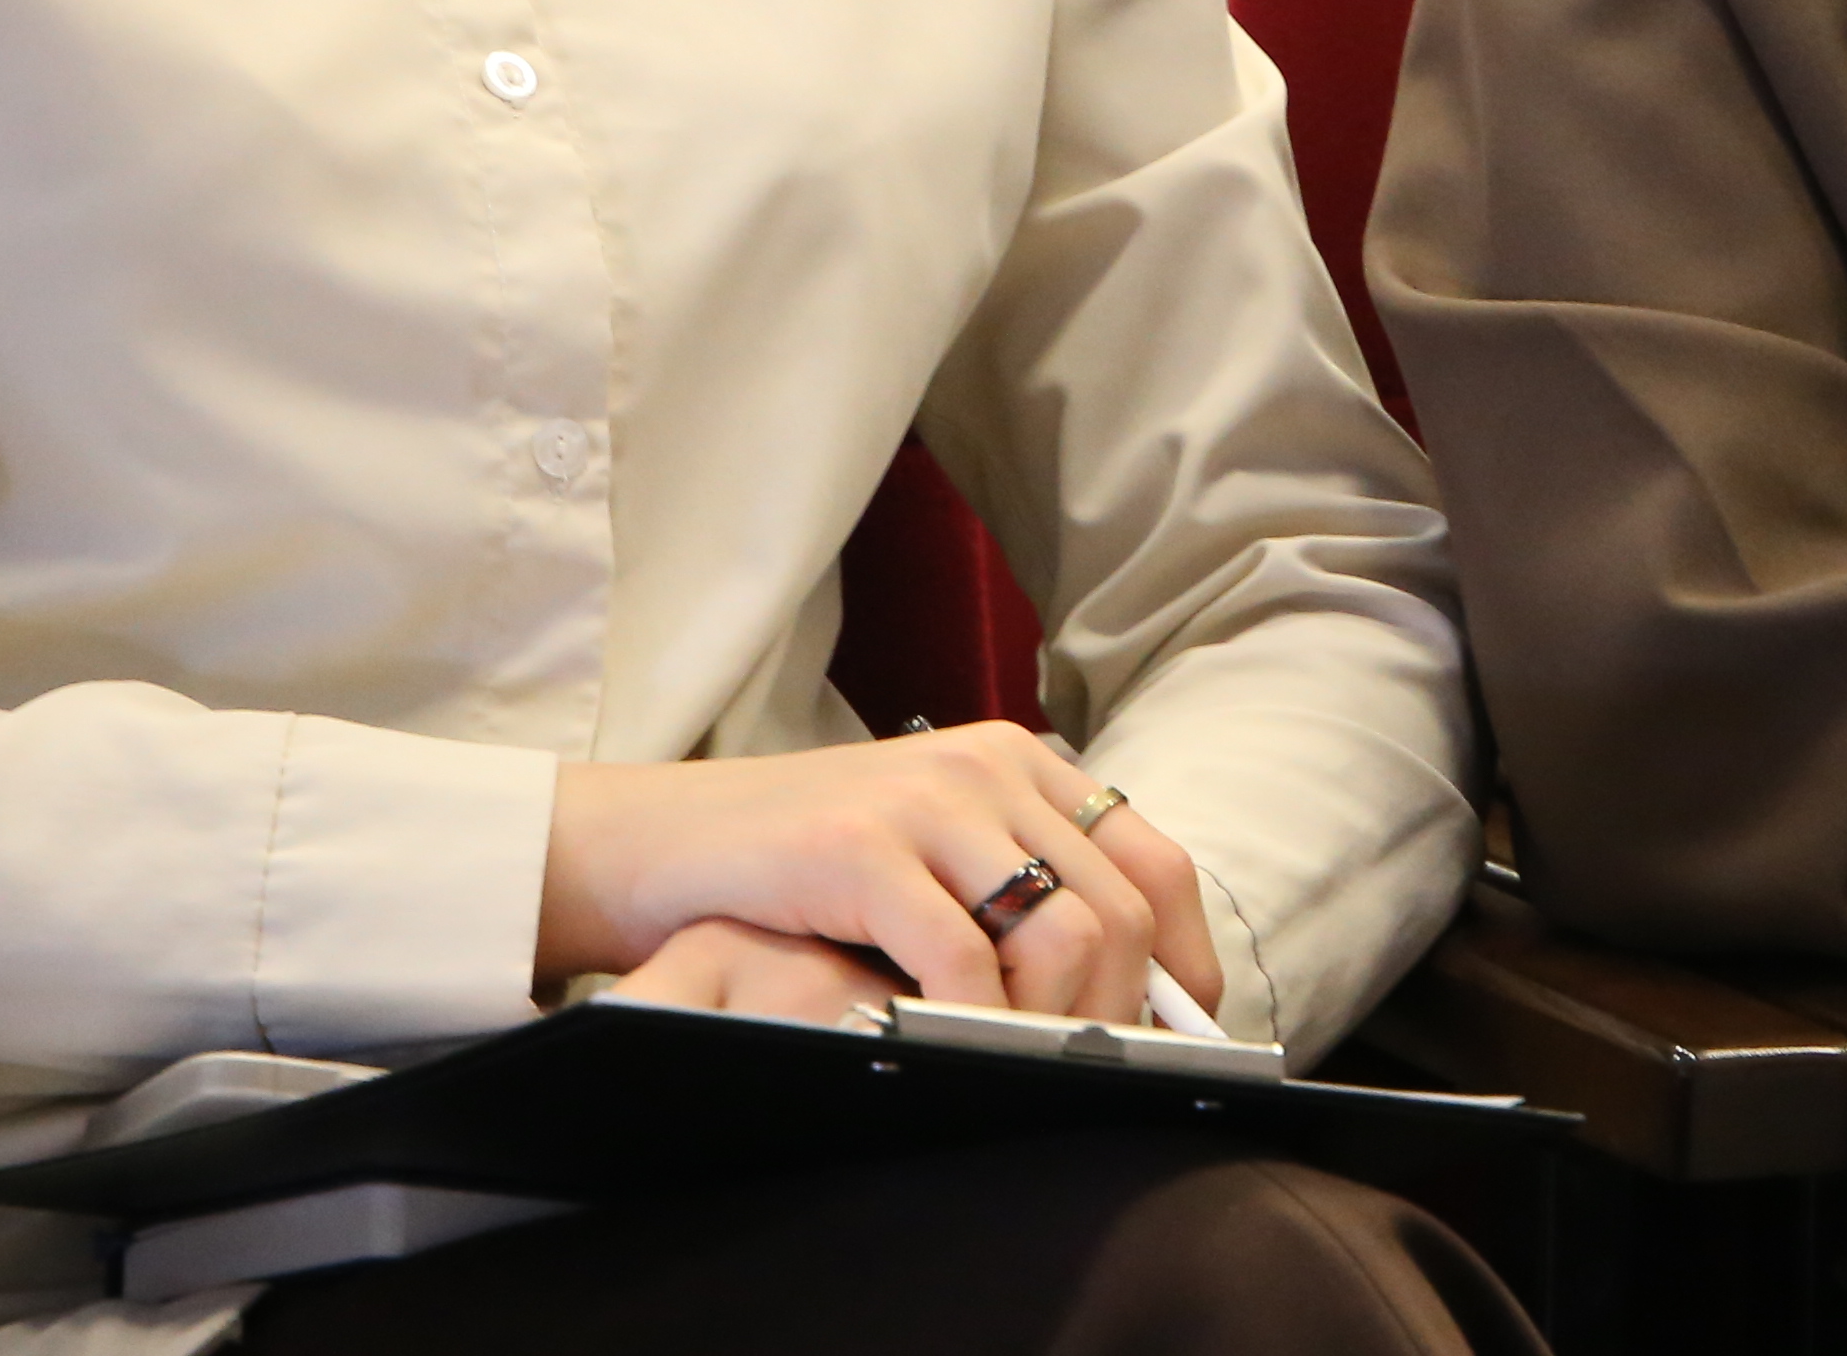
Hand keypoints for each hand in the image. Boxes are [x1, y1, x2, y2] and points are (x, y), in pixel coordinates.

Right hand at [536, 725, 1221, 1025]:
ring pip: (1061, 932)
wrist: (664, 843)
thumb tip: (1131, 1004)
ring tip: (1028, 1074)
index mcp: (1020, 762)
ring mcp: (928, 801)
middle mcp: (990, 767)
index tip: (1180, 1038)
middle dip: (1119, 1016)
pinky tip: (961, 1060)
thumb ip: (1018, 896)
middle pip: (1117, 911)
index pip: (1151, 863)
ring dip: (1059, 1025)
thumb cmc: (802, 871)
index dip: (1183, 960)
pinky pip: (961, 958)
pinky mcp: (864, 846)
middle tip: (1093, 1083)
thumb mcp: (930, 857)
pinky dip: (979, 1025)